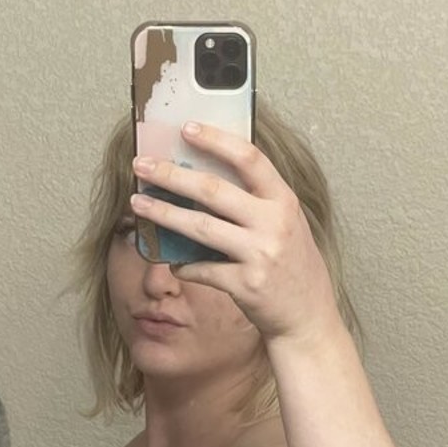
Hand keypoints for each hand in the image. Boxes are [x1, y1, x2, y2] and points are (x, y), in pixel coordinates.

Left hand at [130, 120, 342, 347]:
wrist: (308, 318)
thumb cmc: (293, 268)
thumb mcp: (287, 224)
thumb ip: (258, 202)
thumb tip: (207, 179)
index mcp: (284, 201)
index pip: (249, 158)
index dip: (216, 140)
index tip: (186, 129)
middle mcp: (273, 224)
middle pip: (214, 190)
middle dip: (172, 175)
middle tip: (142, 165)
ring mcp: (259, 255)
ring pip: (201, 228)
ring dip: (164, 214)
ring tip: (138, 203)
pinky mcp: (245, 286)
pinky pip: (203, 269)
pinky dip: (183, 265)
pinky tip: (172, 262)